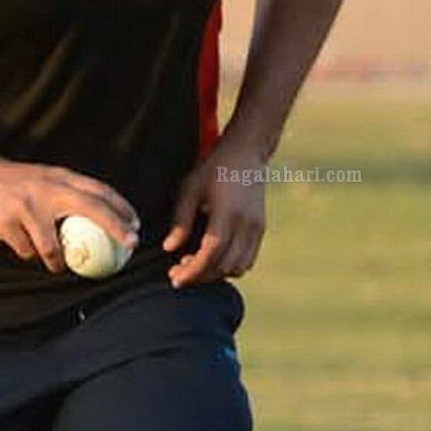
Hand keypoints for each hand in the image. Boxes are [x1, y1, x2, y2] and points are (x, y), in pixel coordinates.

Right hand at [0, 157, 138, 273]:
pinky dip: (27, 253)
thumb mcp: (44, 179)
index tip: (136, 224)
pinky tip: (22, 246)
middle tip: (130, 244)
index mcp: (59, 178)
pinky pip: (26, 251)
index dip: (121, 206)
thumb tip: (98, 218)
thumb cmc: (15, 184)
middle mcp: (47, 189)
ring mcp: (27, 206)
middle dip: (115, 226)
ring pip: (52, 246)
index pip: (98, 189)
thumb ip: (67, 194)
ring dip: (57, 261)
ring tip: (58, 265)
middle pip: (91, 208)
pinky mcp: (8, 223)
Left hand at [163, 132, 267, 287]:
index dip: (193, 270)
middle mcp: (247, 223)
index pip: (212, 252)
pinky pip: (248, 260)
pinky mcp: (261, 229)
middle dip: (200, 275)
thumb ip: (180, 220)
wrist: (247, 152)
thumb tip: (169, 248)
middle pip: (225, 265)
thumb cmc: (214, 168)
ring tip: (193, 265)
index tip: (175, 278)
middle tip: (177, 274)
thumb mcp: (190, 188)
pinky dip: (229, 267)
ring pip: (238, 267)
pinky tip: (211, 260)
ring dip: (215, 273)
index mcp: (228, 212)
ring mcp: (257, 227)